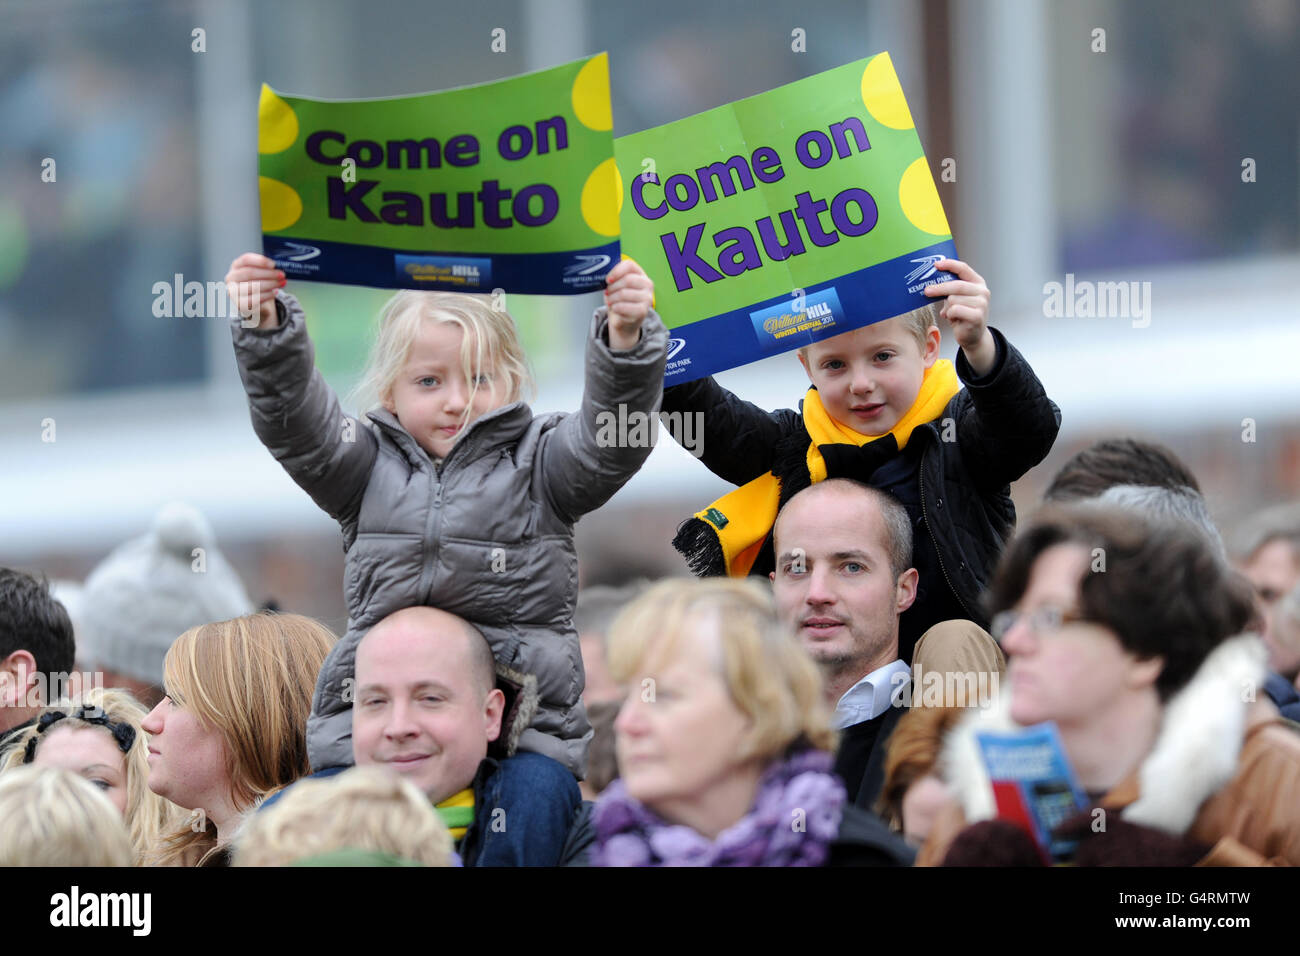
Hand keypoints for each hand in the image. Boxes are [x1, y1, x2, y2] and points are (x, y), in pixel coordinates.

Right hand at [225, 253, 284, 328]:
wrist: (253, 300)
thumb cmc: (257, 282)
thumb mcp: (260, 272)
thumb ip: (266, 268)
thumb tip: (279, 268)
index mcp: (236, 265)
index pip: (246, 259)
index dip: (260, 261)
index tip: (274, 264)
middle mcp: (231, 277)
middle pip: (250, 273)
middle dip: (269, 274)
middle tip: (282, 275)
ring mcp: (232, 290)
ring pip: (252, 286)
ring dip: (270, 284)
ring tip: (281, 283)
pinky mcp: (238, 303)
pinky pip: (253, 299)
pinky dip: (267, 295)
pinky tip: (275, 292)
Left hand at [603, 258, 652, 349]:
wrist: (625, 320)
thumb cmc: (620, 300)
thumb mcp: (616, 285)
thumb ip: (613, 277)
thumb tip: (603, 275)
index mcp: (640, 274)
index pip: (629, 265)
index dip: (616, 271)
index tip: (607, 280)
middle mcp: (647, 284)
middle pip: (627, 280)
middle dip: (612, 287)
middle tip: (607, 293)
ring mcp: (647, 298)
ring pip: (624, 293)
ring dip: (612, 298)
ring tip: (610, 301)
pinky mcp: (643, 311)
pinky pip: (623, 306)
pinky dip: (615, 307)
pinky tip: (615, 308)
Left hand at [925, 258, 994, 374]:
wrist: (973, 336)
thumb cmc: (962, 315)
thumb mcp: (956, 298)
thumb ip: (949, 289)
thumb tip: (930, 284)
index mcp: (978, 283)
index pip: (963, 269)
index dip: (949, 265)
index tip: (936, 265)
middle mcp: (982, 291)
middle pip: (956, 285)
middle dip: (939, 288)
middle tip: (927, 291)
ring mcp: (982, 304)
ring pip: (953, 299)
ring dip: (948, 307)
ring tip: (952, 313)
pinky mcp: (978, 316)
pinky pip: (955, 310)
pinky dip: (950, 315)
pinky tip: (955, 319)